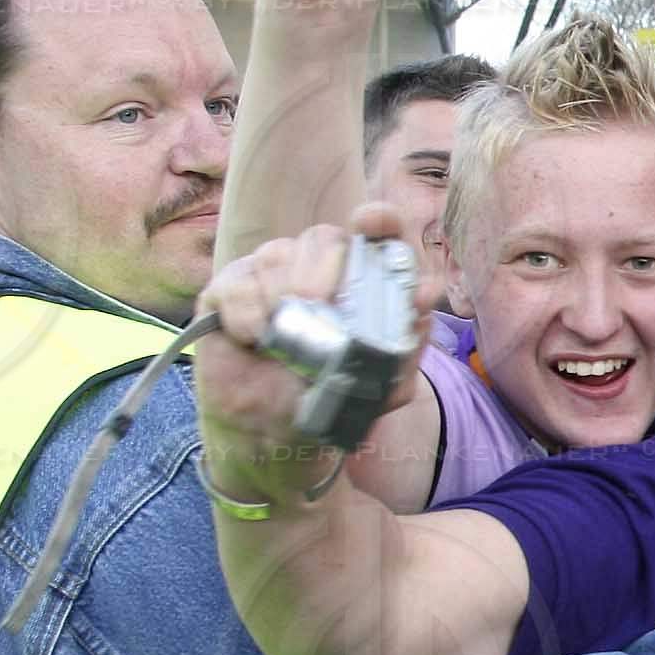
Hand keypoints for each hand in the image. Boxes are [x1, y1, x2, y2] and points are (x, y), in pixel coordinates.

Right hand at [194, 207, 437, 502]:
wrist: (273, 434)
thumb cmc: (330, 399)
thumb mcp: (381, 386)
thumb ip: (407, 345)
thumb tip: (425, 297)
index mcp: (361, 281)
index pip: (377, 233)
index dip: (378, 220)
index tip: (371, 222)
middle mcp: (318, 268)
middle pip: (323, 238)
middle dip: (323, 271)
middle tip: (320, 308)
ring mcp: (270, 274)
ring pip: (277, 254)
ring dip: (282, 297)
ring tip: (283, 341)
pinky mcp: (229, 289)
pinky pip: (237, 282)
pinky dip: (247, 312)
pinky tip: (254, 340)